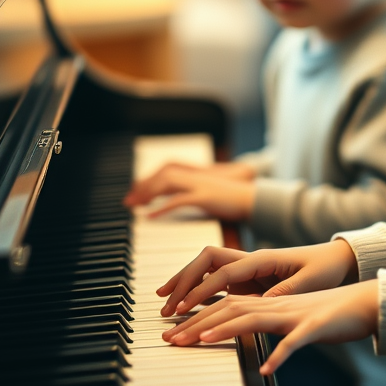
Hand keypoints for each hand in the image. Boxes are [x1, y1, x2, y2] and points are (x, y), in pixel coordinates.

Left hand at [123, 165, 256, 220]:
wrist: (257, 200)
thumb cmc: (235, 201)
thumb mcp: (211, 195)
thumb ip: (195, 195)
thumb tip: (181, 201)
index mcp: (197, 174)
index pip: (166, 169)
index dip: (149, 178)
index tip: (136, 191)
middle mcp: (196, 175)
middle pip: (162, 173)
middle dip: (143, 185)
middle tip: (128, 201)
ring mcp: (201, 184)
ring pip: (166, 182)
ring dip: (147, 193)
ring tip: (134, 205)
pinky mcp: (206, 197)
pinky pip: (178, 200)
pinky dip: (161, 208)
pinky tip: (149, 216)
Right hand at [157, 238, 358, 316]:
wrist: (335, 259)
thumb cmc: (324, 269)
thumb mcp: (309, 282)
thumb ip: (285, 291)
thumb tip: (263, 301)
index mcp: (262, 259)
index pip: (222, 272)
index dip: (201, 288)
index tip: (183, 306)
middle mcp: (249, 260)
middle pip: (205, 261)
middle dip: (182, 279)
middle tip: (165, 303)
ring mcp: (246, 268)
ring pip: (205, 268)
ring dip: (185, 281)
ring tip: (164, 300)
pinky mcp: (247, 278)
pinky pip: (214, 280)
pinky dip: (197, 289)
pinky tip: (185, 302)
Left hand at [162, 279, 379, 374]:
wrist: (366, 303)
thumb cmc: (328, 314)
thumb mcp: (292, 318)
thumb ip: (267, 323)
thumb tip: (243, 333)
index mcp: (270, 303)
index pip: (225, 305)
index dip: (198, 317)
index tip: (174, 332)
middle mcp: (277, 305)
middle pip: (230, 308)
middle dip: (198, 323)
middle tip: (171, 339)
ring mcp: (296, 314)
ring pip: (254, 318)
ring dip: (225, 330)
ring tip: (200, 343)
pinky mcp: (316, 328)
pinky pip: (295, 342)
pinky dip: (279, 354)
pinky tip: (264, 369)